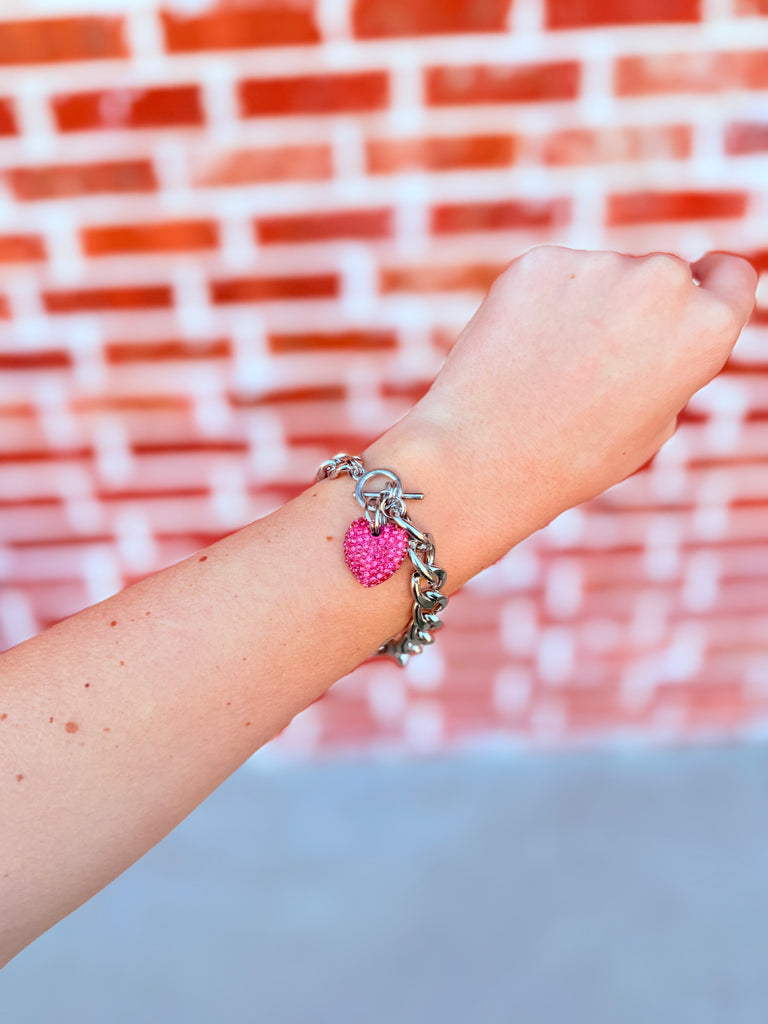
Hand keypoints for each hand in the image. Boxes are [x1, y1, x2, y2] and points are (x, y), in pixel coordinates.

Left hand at [397, 246, 756, 564]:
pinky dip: (538, 303)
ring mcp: (598, 265)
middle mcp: (662, 282)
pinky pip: (551, 277)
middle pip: (662, 277)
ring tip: (548, 369)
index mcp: (705, 327)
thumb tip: (663, 330)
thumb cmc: (574, 458)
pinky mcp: (539, 262)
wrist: (486, 458)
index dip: (711, 287)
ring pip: (601, 276)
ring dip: (584, 305)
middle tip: (595, 365)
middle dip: (637, 307)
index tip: (693, 291)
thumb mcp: (653, 424)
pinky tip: (519, 352)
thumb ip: (671, 363)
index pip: (731, 275)